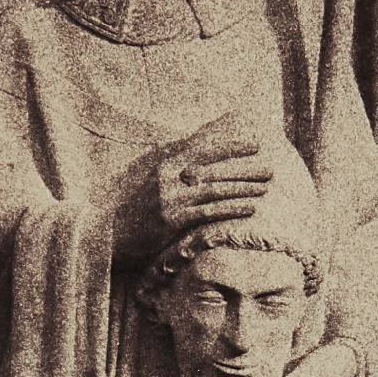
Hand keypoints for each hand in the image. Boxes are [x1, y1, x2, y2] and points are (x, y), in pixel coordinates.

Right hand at [114, 139, 272, 259]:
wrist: (107, 233)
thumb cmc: (132, 210)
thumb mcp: (150, 181)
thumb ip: (173, 170)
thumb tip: (196, 161)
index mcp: (165, 164)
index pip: (204, 148)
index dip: (231, 145)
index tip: (254, 143)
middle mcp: (168, 176)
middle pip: (215, 168)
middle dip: (244, 167)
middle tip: (270, 167)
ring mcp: (170, 198)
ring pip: (215, 189)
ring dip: (243, 187)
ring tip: (266, 186)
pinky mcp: (171, 220)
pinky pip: (209, 212)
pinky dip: (232, 209)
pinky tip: (251, 208)